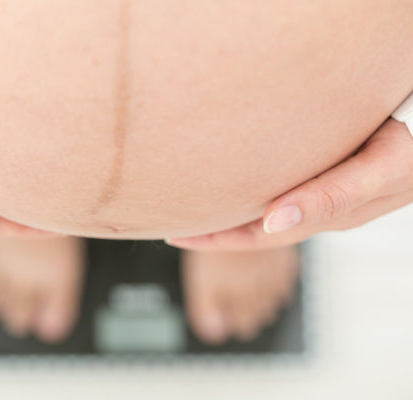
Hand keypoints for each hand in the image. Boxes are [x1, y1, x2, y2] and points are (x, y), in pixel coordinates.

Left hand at [166, 117, 412, 250]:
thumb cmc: (409, 154)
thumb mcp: (379, 169)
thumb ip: (329, 197)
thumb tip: (272, 221)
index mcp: (325, 216)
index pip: (258, 237)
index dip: (216, 240)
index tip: (178, 236)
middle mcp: (316, 212)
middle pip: (253, 231)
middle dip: (212, 233)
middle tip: (170, 224)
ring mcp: (317, 201)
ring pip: (261, 216)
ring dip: (225, 217)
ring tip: (190, 211)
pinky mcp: (318, 185)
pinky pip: (275, 198)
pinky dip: (246, 199)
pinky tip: (231, 191)